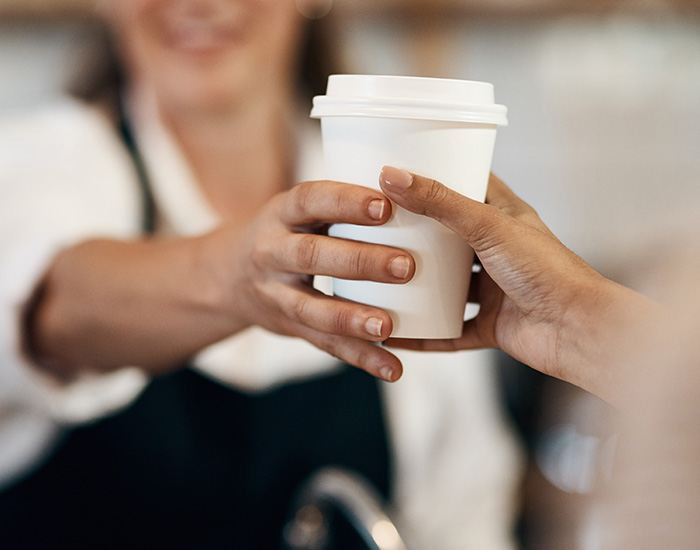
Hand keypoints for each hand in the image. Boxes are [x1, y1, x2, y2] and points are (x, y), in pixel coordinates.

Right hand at [220, 179, 415, 381]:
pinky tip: (392, 368)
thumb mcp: (300, 210)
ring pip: (313, 308)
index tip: (385, 205)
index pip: (311, 200)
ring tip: (389, 327)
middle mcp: (272, 251)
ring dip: (352, 317)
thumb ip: (340, 205)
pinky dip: (360, 357)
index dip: (346, 202)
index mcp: (282, 213)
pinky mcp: (289, 327)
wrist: (228, 276)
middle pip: (312, 255)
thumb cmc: (287, 233)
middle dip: (359, 261)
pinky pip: (324, 344)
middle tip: (405, 266)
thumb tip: (415, 186)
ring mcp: (276, 293)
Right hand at [378, 167, 662, 403]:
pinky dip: (425, 332)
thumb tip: (395, 176)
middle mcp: (496, 250)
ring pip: (446, 284)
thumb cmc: (550, 271)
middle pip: (448, 237)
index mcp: (503, 216)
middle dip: (416, 234)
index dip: (435, 175)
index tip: (399, 171)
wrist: (579, 331)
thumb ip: (441, 202)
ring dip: (418, 284)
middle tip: (378, 226)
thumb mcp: (488, 226)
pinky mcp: (490, 323)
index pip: (466, 185)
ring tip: (379, 277)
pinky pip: (449, 329)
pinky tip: (396, 330)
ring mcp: (494, 288)